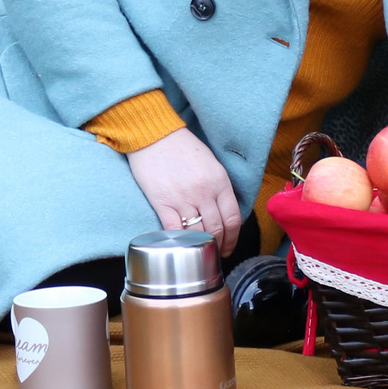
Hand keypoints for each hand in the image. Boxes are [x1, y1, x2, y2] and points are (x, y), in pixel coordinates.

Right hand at [126, 126, 243, 256]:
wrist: (154, 135)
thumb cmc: (182, 147)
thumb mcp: (211, 163)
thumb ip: (219, 187)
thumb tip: (223, 211)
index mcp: (219, 181)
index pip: (233, 218)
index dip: (233, 238)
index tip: (229, 246)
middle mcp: (204, 192)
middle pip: (217, 229)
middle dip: (219, 245)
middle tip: (216, 252)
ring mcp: (183, 198)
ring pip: (197, 233)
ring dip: (200, 246)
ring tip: (200, 251)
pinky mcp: (162, 203)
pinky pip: (174, 230)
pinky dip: (179, 241)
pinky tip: (181, 246)